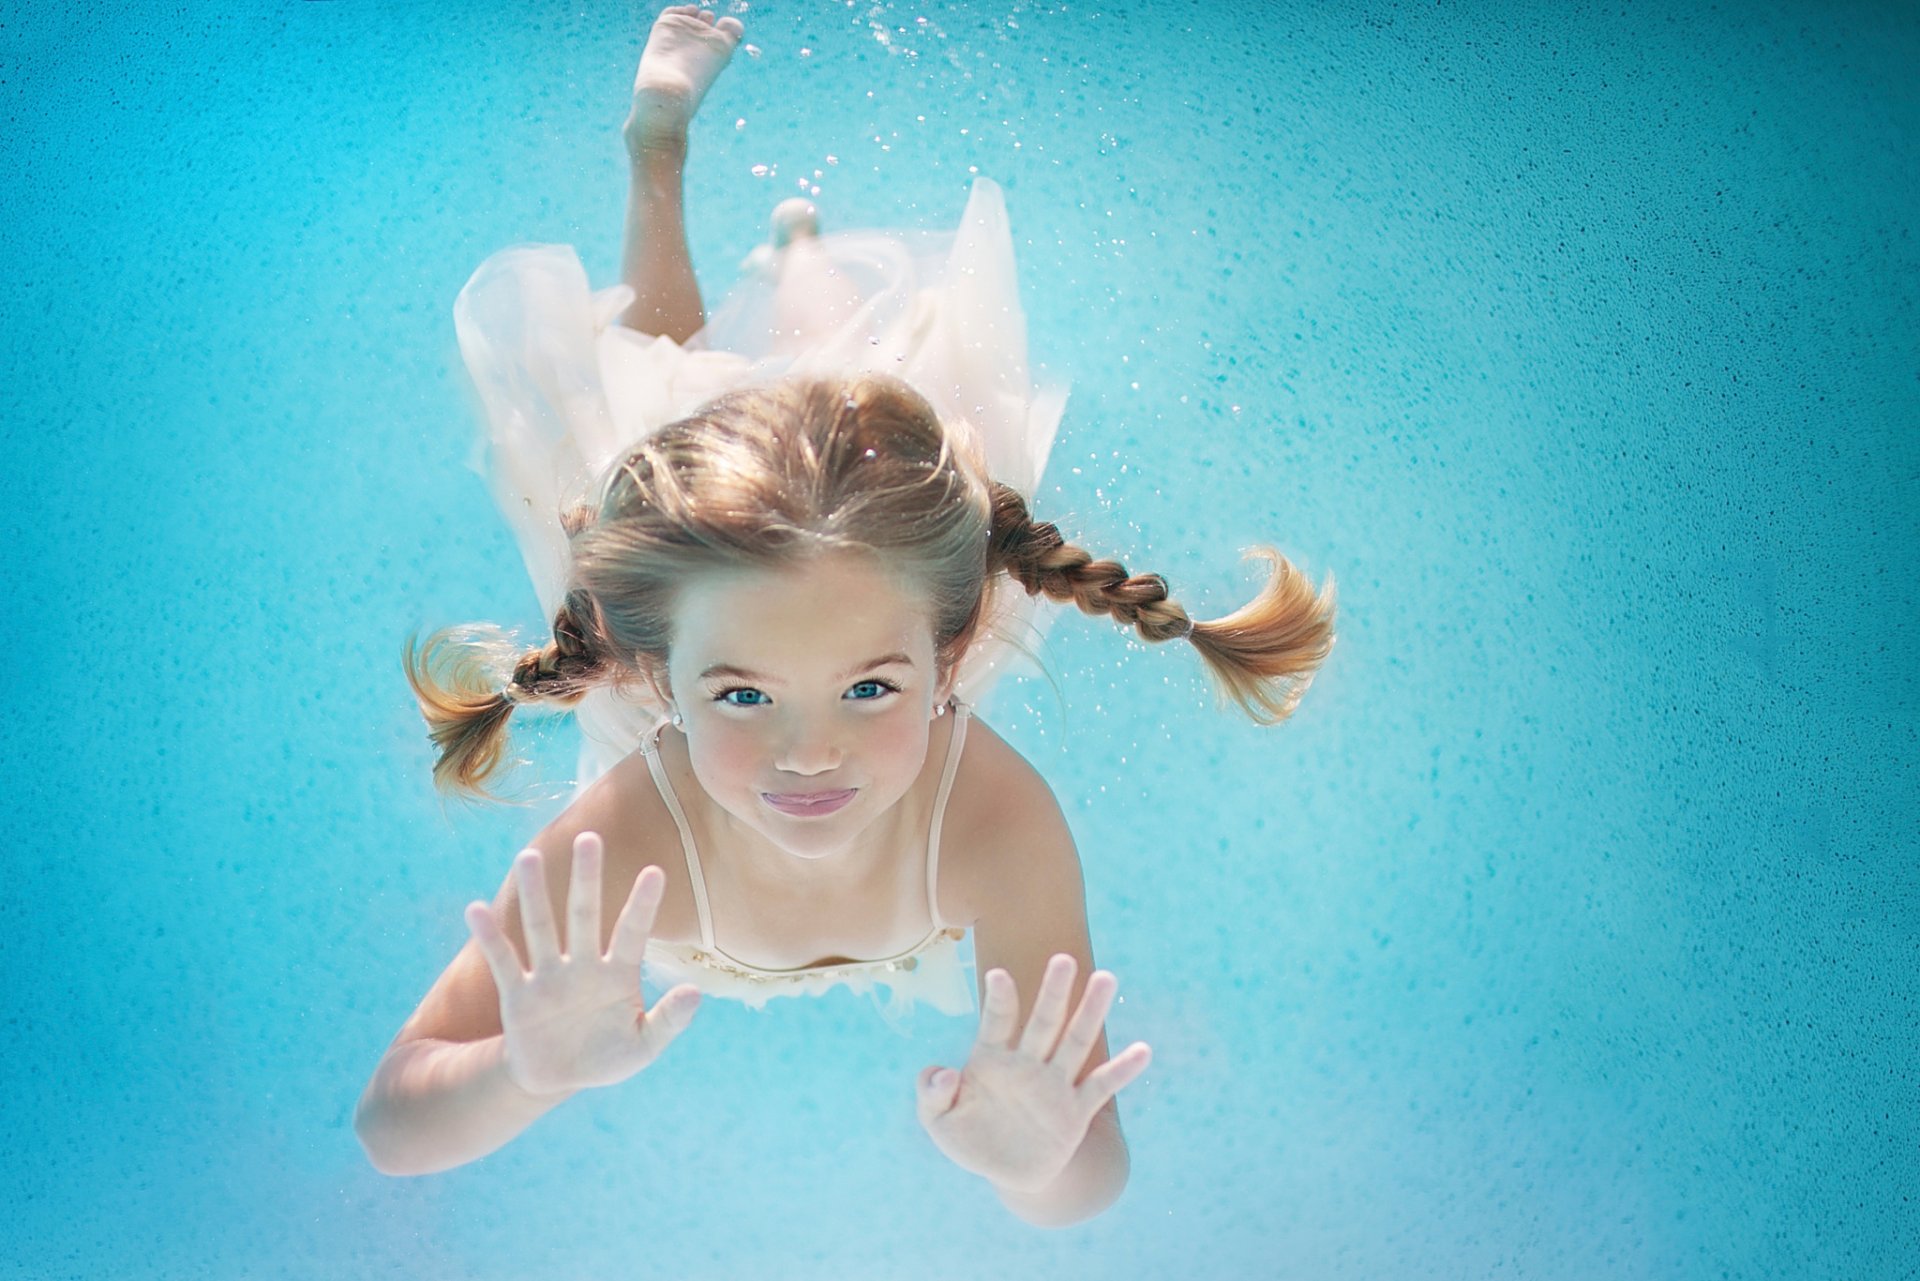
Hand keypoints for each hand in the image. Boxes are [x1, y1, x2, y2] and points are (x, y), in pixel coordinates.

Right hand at [465, 832, 698, 1096]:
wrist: (559, 1078)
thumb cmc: (607, 1056)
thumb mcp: (644, 1046)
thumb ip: (669, 1021)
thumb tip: (697, 992)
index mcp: (618, 974)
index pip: (632, 933)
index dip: (642, 905)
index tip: (656, 871)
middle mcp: (583, 966)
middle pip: (585, 915)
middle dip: (587, 878)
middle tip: (589, 838)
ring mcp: (550, 977)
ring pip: (542, 928)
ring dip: (535, 895)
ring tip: (529, 855)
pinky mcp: (519, 995)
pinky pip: (504, 962)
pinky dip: (491, 938)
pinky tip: (476, 909)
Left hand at [914, 954, 1151, 1193]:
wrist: (1006, 1171)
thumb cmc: (969, 1137)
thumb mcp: (938, 1121)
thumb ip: (931, 1094)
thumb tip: (944, 1073)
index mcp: (991, 1059)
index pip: (996, 1023)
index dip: (999, 1001)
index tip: (998, 976)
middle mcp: (1027, 1064)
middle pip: (1043, 1022)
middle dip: (1053, 992)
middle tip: (1064, 959)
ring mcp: (1054, 1084)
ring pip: (1075, 1043)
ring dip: (1090, 1013)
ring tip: (1105, 979)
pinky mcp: (1075, 1111)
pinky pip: (1101, 1087)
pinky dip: (1122, 1070)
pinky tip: (1142, 1051)